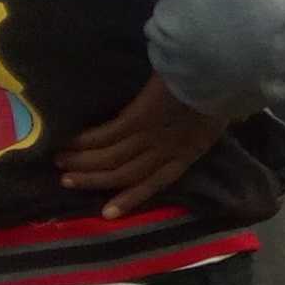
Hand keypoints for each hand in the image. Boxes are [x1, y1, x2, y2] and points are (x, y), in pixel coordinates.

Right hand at [57, 76, 225, 218]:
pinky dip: (86, 141)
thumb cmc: (223, 86)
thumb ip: (207, 120)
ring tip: (60, 163)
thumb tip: (204, 117)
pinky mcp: (137, 119)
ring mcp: (151, 137)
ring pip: (112, 158)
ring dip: (83, 163)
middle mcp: (167, 151)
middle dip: (95, 180)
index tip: (108, 213)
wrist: (218, 71)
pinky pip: (107, 135)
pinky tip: (70, 142)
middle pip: (127, 174)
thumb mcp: (221, 112)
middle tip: (67, 182)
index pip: (158, 181)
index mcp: (190, 152)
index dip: (132, 197)